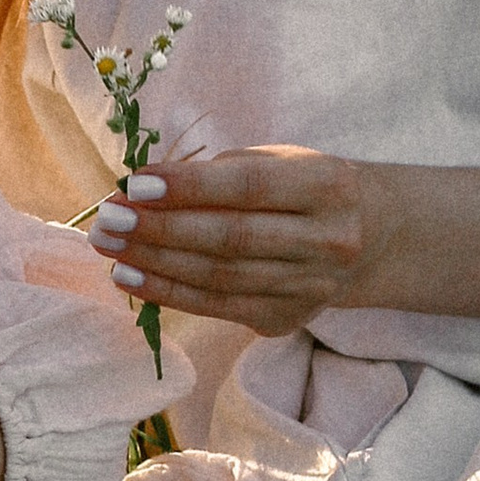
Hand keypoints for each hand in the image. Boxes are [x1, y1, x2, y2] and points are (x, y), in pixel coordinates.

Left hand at [88, 145, 387, 332]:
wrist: (373, 239)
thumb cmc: (308, 188)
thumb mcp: (282, 162)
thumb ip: (222, 172)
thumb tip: (144, 189)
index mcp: (328, 186)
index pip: (250, 188)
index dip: (189, 187)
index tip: (133, 185)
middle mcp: (327, 241)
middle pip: (230, 239)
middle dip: (159, 229)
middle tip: (106, 219)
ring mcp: (309, 287)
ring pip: (219, 279)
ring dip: (153, 263)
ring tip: (108, 247)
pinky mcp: (287, 319)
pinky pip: (218, 307)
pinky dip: (168, 293)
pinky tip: (130, 277)